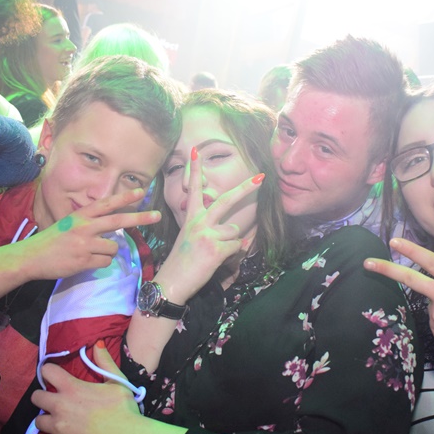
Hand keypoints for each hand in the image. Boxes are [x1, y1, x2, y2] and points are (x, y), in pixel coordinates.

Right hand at [20, 190, 160, 280]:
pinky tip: (85, 262)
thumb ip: (89, 224)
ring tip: (91, 253)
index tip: (141, 192)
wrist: (31, 257)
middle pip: (118, 221)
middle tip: (157, 216)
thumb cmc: (52, 241)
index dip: (124, 198)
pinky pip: (105, 262)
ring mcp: (84, 244)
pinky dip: (100, 263)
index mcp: (80, 216)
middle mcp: (84, 227)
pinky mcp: (83, 260)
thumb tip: (112, 229)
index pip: (106, 204)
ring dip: (108, 252)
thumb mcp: (69, 225)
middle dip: (140, 218)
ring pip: (113, 247)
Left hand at [32, 341, 142, 433]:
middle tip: (55, 399)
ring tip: (56, 419)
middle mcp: (60, 406)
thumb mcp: (117, 381)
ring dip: (46, 418)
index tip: (54, 376)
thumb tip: (97, 343)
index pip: (47, 372)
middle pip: (36, 397)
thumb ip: (104, 362)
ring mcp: (57, 427)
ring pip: (37, 420)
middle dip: (43, 396)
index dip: (50, 371)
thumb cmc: (124, 408)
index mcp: (72, 388)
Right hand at [153, 148, 263, 304]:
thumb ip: (209, 229)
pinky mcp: (215, 248)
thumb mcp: (190, 238)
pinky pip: (237, 246)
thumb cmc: (182, 262)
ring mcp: (207, 234)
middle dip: (245, 188)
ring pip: (234, 231)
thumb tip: (239, 233)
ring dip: (231, 244)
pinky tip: (217, 261)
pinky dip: (233, 255)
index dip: (195, 170)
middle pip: (225, 200)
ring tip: (213, 254)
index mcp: (191, 217)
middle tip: (261, 176)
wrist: (172, 282)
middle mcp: (199, 222)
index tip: (195, 151)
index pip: (194, 189)